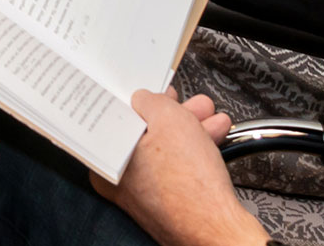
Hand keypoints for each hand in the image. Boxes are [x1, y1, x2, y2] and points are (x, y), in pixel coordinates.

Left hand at [94, 90, 269, 245]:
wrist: (217, 230)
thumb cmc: (189, 185)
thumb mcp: (170, 120)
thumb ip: (151, 101)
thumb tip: (145, 99)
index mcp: (106, 158)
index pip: (120, 118)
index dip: (142, 99)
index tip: (157, 92)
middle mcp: (118, 179)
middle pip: (145, 133)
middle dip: (175, 114)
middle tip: (192, 104)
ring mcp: (141, 193)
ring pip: (164, 150)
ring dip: (190, 129)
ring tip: (212, 118)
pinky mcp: (165, 203)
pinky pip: (175, 169)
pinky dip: (192, 152)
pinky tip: (212, 139)